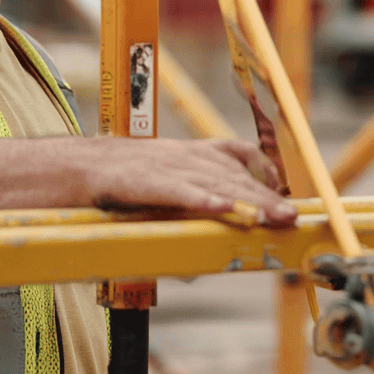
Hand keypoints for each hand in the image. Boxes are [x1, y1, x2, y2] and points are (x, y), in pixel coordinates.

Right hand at [92, 137, 297, 226]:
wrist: (81, 166)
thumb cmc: (127, 178)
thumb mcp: (169, 177)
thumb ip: (197, 193)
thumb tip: (223, 219)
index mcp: (195, 153)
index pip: (240, 157)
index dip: (267, 174)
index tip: (287, 194)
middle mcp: (188, 157)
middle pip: (237, 176)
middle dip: (267, 197)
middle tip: (291, 217)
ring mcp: (171, 168)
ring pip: (217, 183)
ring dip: (248, 201)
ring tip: (272, 216)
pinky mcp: (149, 182)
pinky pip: (181, 191)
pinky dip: (204, 199)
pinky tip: (224, 208)